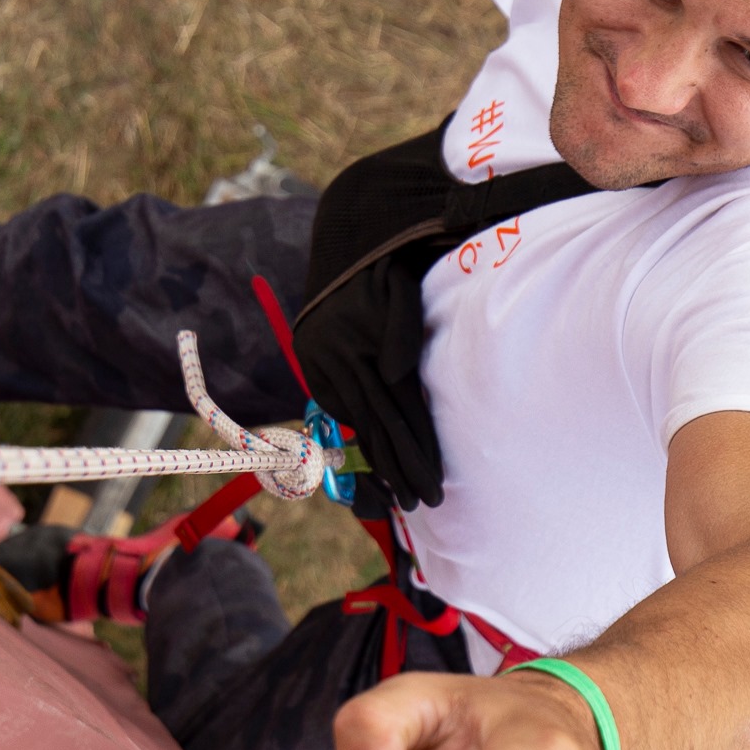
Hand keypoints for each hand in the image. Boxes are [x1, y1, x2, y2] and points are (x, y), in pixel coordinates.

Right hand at [292, 255, 443, 510]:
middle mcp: (341, 359)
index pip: (400, 407)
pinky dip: (361, 435)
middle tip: (423, 504)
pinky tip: (378, 461)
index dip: (419, 447)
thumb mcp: (399, 286)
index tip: (435, 481)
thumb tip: (397, 371)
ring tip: (402, 497)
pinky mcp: (314, 366)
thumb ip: (402, 327)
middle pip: (379, 424)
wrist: (343, 245)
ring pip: (358, 422)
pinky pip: (340, 408)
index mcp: (365, 344)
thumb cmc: (386, 267)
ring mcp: (324, 364)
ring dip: (382, 461)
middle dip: (403, 468)